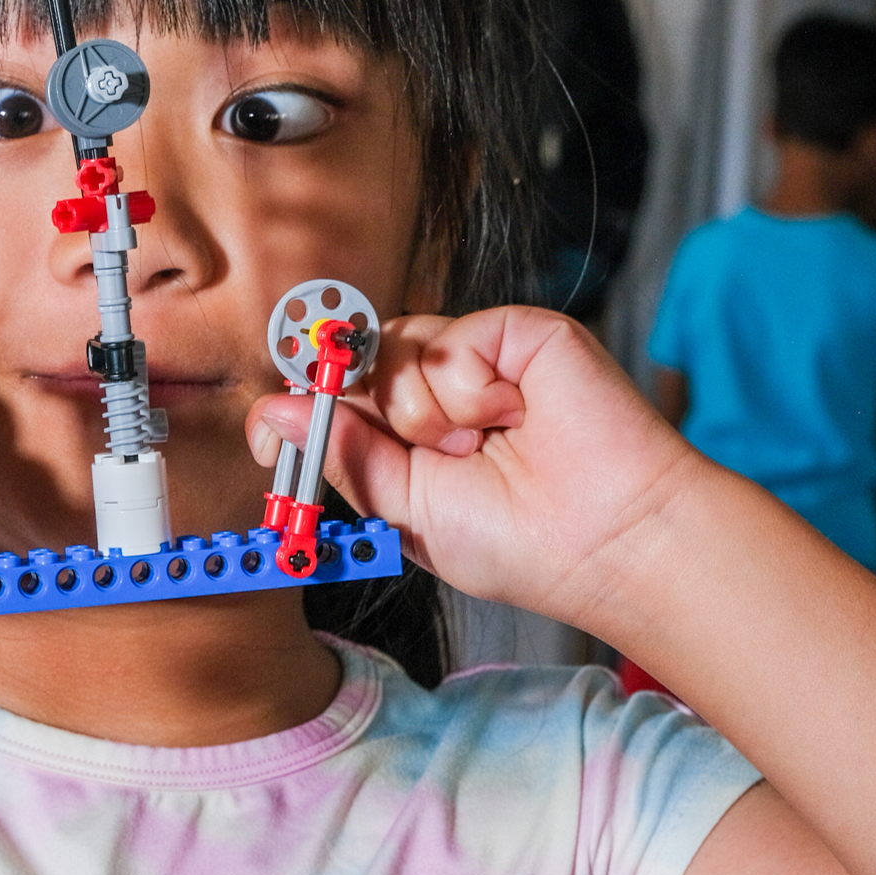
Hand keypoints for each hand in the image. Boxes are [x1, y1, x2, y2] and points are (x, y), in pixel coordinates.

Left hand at [247, 306, 701, 632]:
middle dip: (364, 407)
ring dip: (423, 412)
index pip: (334, 392)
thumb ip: (341, 454)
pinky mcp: (516, 332)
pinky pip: (449, 340)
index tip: (271, 426)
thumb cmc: (519, 543)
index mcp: (408, 434)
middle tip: (412, 450)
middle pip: (357, 359)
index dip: (300, 396)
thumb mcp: (401, 509)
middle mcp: (439, 389)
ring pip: (395, 346)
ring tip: (477, 449)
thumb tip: (274, 412)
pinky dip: (468, 393)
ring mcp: (478, 357)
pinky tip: (511, 420)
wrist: (604, 543)